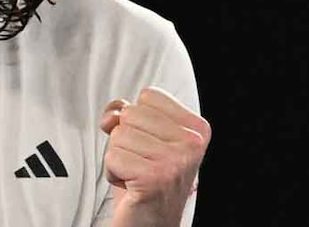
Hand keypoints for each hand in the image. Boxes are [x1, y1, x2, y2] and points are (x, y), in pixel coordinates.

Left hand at [99, 87, 210, 226]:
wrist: (149, 223)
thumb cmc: (144, 178)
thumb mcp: (140, 137)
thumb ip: (125, 113)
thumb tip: (112, 115)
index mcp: (196, 128)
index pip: (149, 95)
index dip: (137, 120)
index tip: (149, 145)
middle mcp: (192, 143)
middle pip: (131, 113)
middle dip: (126, 140)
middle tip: (142, 163)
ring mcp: (175, 161)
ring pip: (119, 135)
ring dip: (119, 158)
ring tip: (137, 175)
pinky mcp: (154, 178)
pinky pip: (112, 157)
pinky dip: (113, 173)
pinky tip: (131, 185)